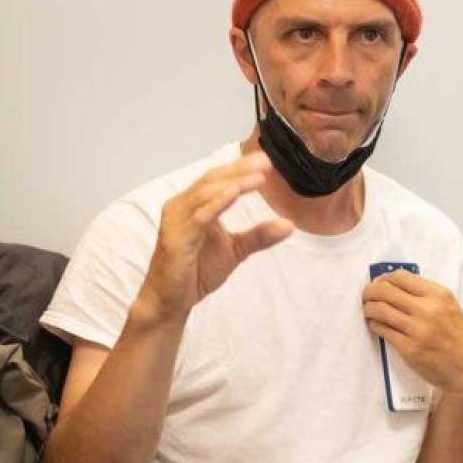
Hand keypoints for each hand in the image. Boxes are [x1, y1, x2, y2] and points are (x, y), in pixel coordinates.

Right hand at [136, 153, 292, 321]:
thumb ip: (259, 236)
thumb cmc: (197, 272)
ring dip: (233, 183)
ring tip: (259, 177)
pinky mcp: (176, 238)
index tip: (266, 161)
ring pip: (206, 193)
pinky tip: (235, 193)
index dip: (240, 168)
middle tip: (266, 161)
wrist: (172, 300)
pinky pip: (199, 216)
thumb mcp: (236, 250)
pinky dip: (218, 202)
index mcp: (194, 205)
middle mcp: (182, 207)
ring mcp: (177, 220)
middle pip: (212, 180)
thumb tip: (289, 224)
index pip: (218, 179)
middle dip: (239, 169)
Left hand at [362, 271, 462, 398]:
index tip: (379, 283)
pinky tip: (376, 324)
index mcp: (439, 295)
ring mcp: (416, 330)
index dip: (384, 278)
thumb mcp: (451, 307)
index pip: (400, 277)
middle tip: (367, 296)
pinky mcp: (408, 349)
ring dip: (369, 308)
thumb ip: (428, 296)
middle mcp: (427, 309)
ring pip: (379, 310)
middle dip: (370, 291)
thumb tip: (398, 288)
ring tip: (368, 310)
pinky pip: (382, 330)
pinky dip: (375, 325)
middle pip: (385, 291)